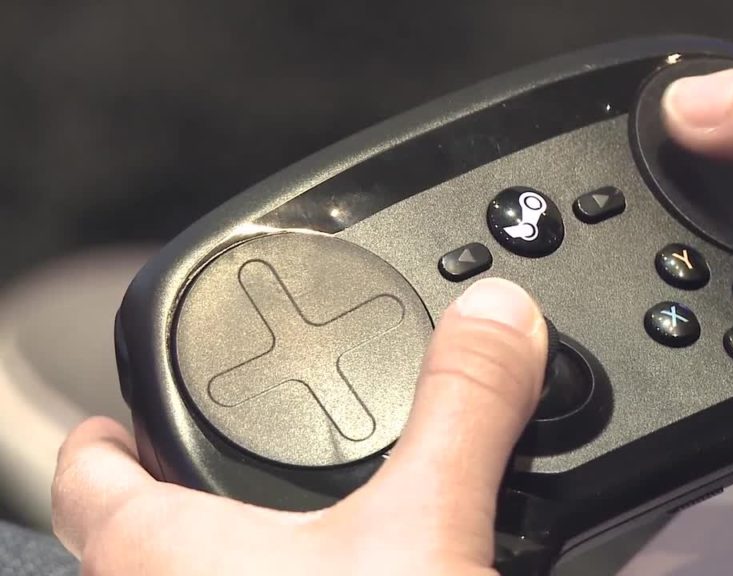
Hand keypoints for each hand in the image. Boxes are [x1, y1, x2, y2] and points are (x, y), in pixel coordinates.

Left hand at [51, 278, 547, 574]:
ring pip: (214, 573)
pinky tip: (378, 570)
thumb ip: (461, 411)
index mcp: (165, 557)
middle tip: (253, 442)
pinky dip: (313, 574)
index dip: (110, 427)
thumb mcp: (425, 532)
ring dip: (261, 537)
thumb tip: (498, 315)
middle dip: (199, 478)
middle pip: (149, 526)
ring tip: (331, 503)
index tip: (128, 402)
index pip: (91, 471)